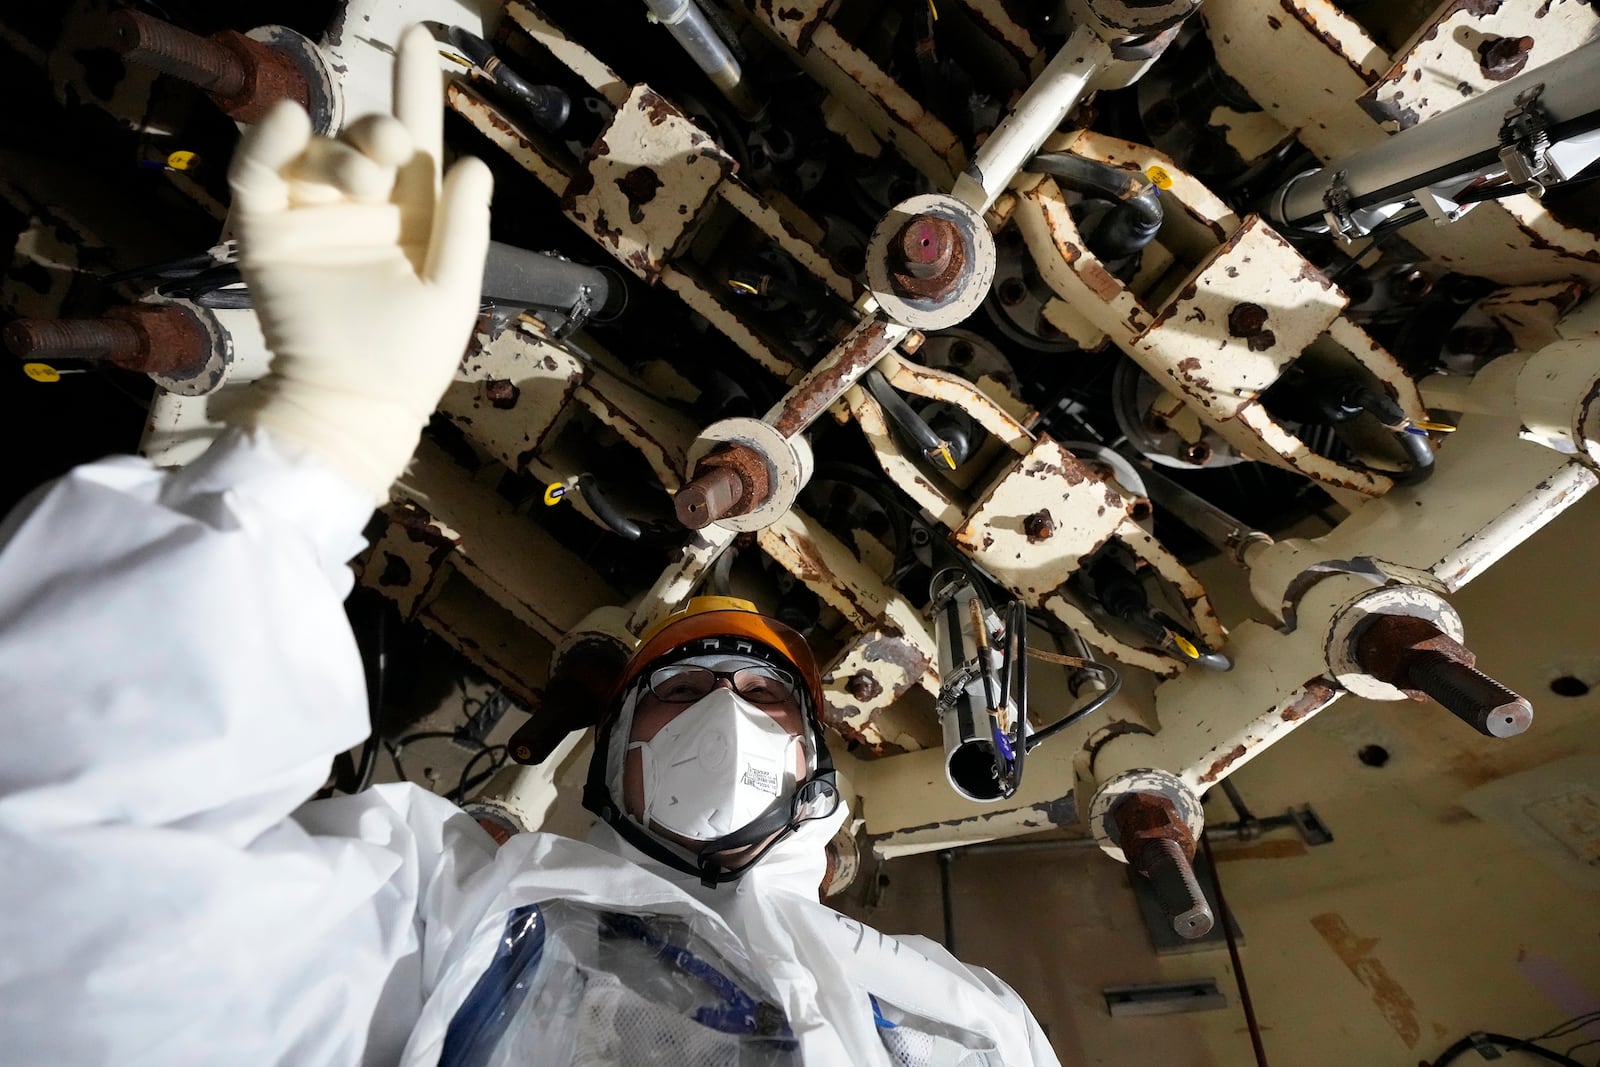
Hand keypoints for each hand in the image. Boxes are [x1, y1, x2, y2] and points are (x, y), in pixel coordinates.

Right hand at [229, 24, 492, 499]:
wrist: (353, 405)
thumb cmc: (411, 358)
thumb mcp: (453, 288)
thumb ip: (465, 226)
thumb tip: (473, 162)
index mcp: (412, 218)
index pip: (416, 143)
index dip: (417, 90)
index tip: (418, 37)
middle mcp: (361, 210)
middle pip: (364, 141)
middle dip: (379, 132)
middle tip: (390, 148)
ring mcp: (311, 218)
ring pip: (315, 153)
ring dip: (339, 150)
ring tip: (363, 174)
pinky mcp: (265, 233)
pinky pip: (258, 176)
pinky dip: (267, 146)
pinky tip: (287, 125)